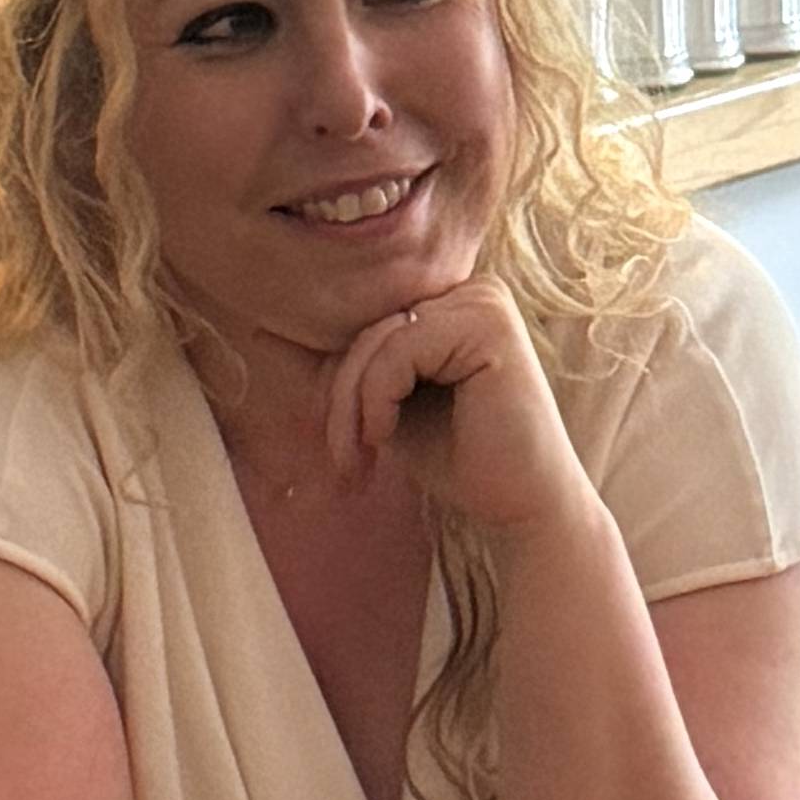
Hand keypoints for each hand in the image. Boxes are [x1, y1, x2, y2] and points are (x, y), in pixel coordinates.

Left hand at [320, 277, 589, 532]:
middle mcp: (473, 291)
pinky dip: (376, 400)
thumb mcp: (393, 405)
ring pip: (376, 339)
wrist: (524, 508)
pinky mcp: (488, 325)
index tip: (340, 444)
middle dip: (340, 397)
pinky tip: (384, 438)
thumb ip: (359, 369)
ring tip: (358, 459)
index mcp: (454, 303)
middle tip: (343, 461)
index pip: (371, 323)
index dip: (340, 381)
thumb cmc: (461, 460)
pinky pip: (397, 351)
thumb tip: (276, 334)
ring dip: (351, 405)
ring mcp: (485, 302)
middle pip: (370, 327)